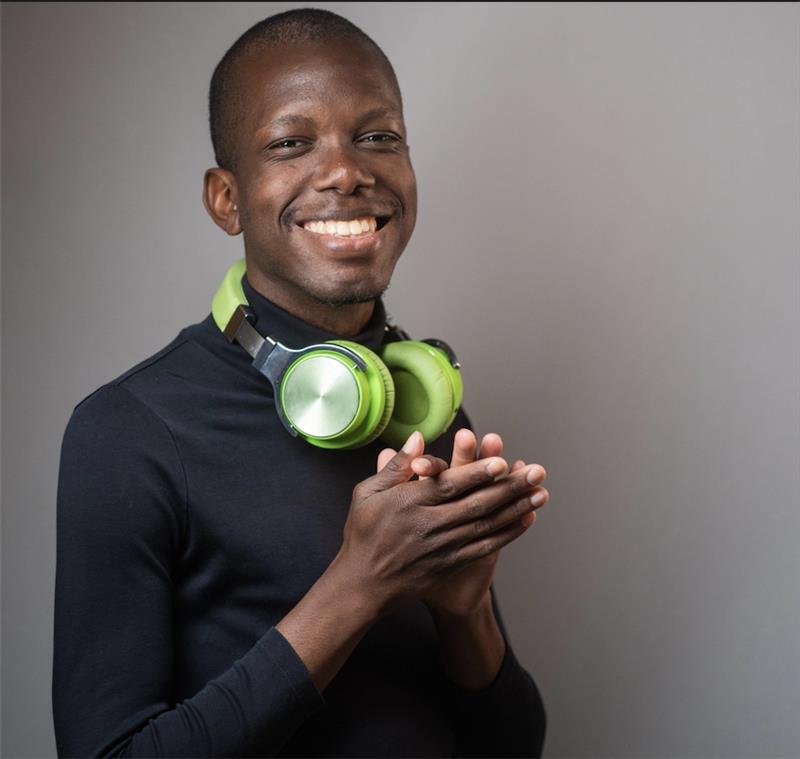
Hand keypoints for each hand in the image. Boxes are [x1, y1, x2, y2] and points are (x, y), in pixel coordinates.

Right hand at [376, 429, 548, 617]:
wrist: (363, 585)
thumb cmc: (364, 533)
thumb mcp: (367, 494)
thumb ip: (395, 467)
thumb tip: (417, 438)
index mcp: (408, 504)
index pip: (449, 485)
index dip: (477, 473)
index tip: (502, 462)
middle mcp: (429, 526)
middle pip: (476, 504)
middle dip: (510, 487)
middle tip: (537, 472)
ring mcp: (443, 547)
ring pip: (486, 525)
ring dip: (517, 508)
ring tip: (541, 492)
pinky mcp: (451, 564)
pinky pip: (485, 546)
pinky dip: (508, 533)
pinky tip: (526, 519)